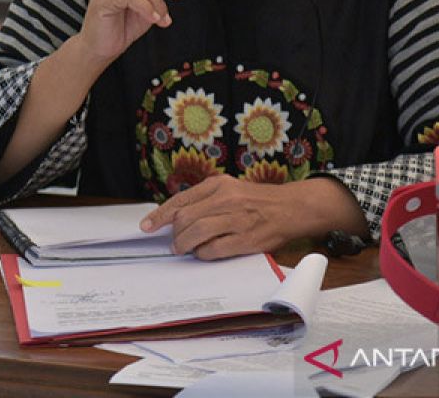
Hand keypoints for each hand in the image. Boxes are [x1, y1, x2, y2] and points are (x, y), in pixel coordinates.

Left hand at [140, 175, 355, 259]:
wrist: (291, 208)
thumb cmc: (256, 201)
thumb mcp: (229, 190)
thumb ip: (205, 200)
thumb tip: (175, 217)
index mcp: (218, 185)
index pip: (182, 200)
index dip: (160, 215)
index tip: (147, 226)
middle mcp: (226, 199)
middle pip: (186, 218)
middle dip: (174, 234)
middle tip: (173, 243)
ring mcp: (236, 219)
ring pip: (197, 233)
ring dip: (184, 245)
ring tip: (182, 249)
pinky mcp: (246, 239)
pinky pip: (214, 250)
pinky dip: (203, 254)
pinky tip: (203, 253)